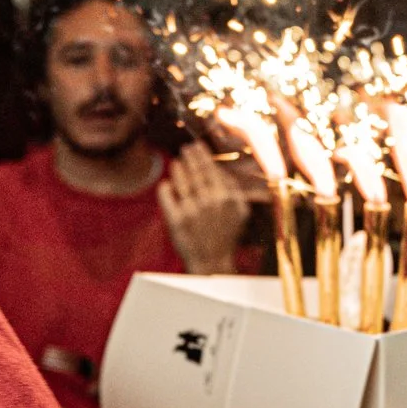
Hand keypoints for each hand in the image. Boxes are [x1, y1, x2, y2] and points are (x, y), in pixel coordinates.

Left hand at [158, 139, 250, 274]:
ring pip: (181, 181)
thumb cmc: (227, 236)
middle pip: (195, 172)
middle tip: (185, 149)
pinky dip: (165, 187)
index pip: (210, 169)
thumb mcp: (241, 212)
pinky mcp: (175, 220)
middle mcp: (208, 201)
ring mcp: (191, 210)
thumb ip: (235, 190)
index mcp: (225, 197)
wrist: (213, 262)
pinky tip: (166, 183)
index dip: (202, 154)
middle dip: (189, 157)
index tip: (196, 146)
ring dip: (178, 169)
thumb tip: (222, 170)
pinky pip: (167, 196)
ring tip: (176, 163)